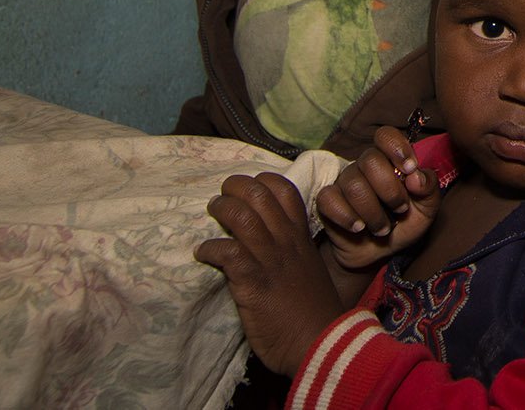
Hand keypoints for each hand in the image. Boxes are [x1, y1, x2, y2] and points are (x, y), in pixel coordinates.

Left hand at [196, 172, 347, 374]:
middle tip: (222, 197)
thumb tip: (263, 248)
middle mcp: (286, 241)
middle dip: (234, 187)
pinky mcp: (253, 282)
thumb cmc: (313, 312)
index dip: (261, 182)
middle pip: (259, 193)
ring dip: (221, 209)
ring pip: (241, 215)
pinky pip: (227, 251)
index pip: (284, 189)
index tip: (247, 191)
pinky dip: (210, 248)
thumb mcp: (306, 271)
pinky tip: (203, 253)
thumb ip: (287, 254)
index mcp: (300, 237)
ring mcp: (270, 259)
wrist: (321, 343)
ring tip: (211, 214)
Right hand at [315, 126, 442, 270]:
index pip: (386, 135)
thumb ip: (429, 188)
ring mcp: (344, 182)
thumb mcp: (427, 209)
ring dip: (373, 213)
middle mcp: (364, 166)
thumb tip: (415, 177)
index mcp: (389, 160)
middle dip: (390, 190)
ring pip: (354, 185)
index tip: (409, 170)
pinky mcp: (327, 201)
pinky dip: (347, 217)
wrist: (380, 254)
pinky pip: (329, 200)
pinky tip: (359, 228)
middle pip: (371, 160)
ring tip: (383, 228)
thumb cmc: (404, 224)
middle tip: (400, 209)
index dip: (397, 148)